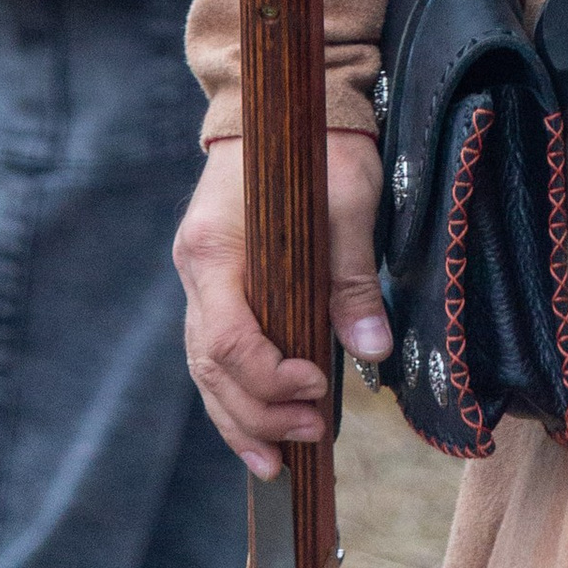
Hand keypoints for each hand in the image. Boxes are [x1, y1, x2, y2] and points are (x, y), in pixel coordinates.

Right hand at [175, 130, 388, 475]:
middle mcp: (195, 269)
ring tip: (280, 464)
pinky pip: (217, 355)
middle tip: (311, 436)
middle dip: (258, 412)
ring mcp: (199, 281)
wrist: (284, 104)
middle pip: (210, 366)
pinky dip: (238, 397)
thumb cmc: (315, 146)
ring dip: (242, 419)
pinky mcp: (216, 287)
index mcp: (214, 247)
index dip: (270, 374)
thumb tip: (372, 349)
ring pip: (206, 370)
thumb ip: (351, 278)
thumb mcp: (345, 202)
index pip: (228, 336)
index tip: (317, 387)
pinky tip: (263, 432)